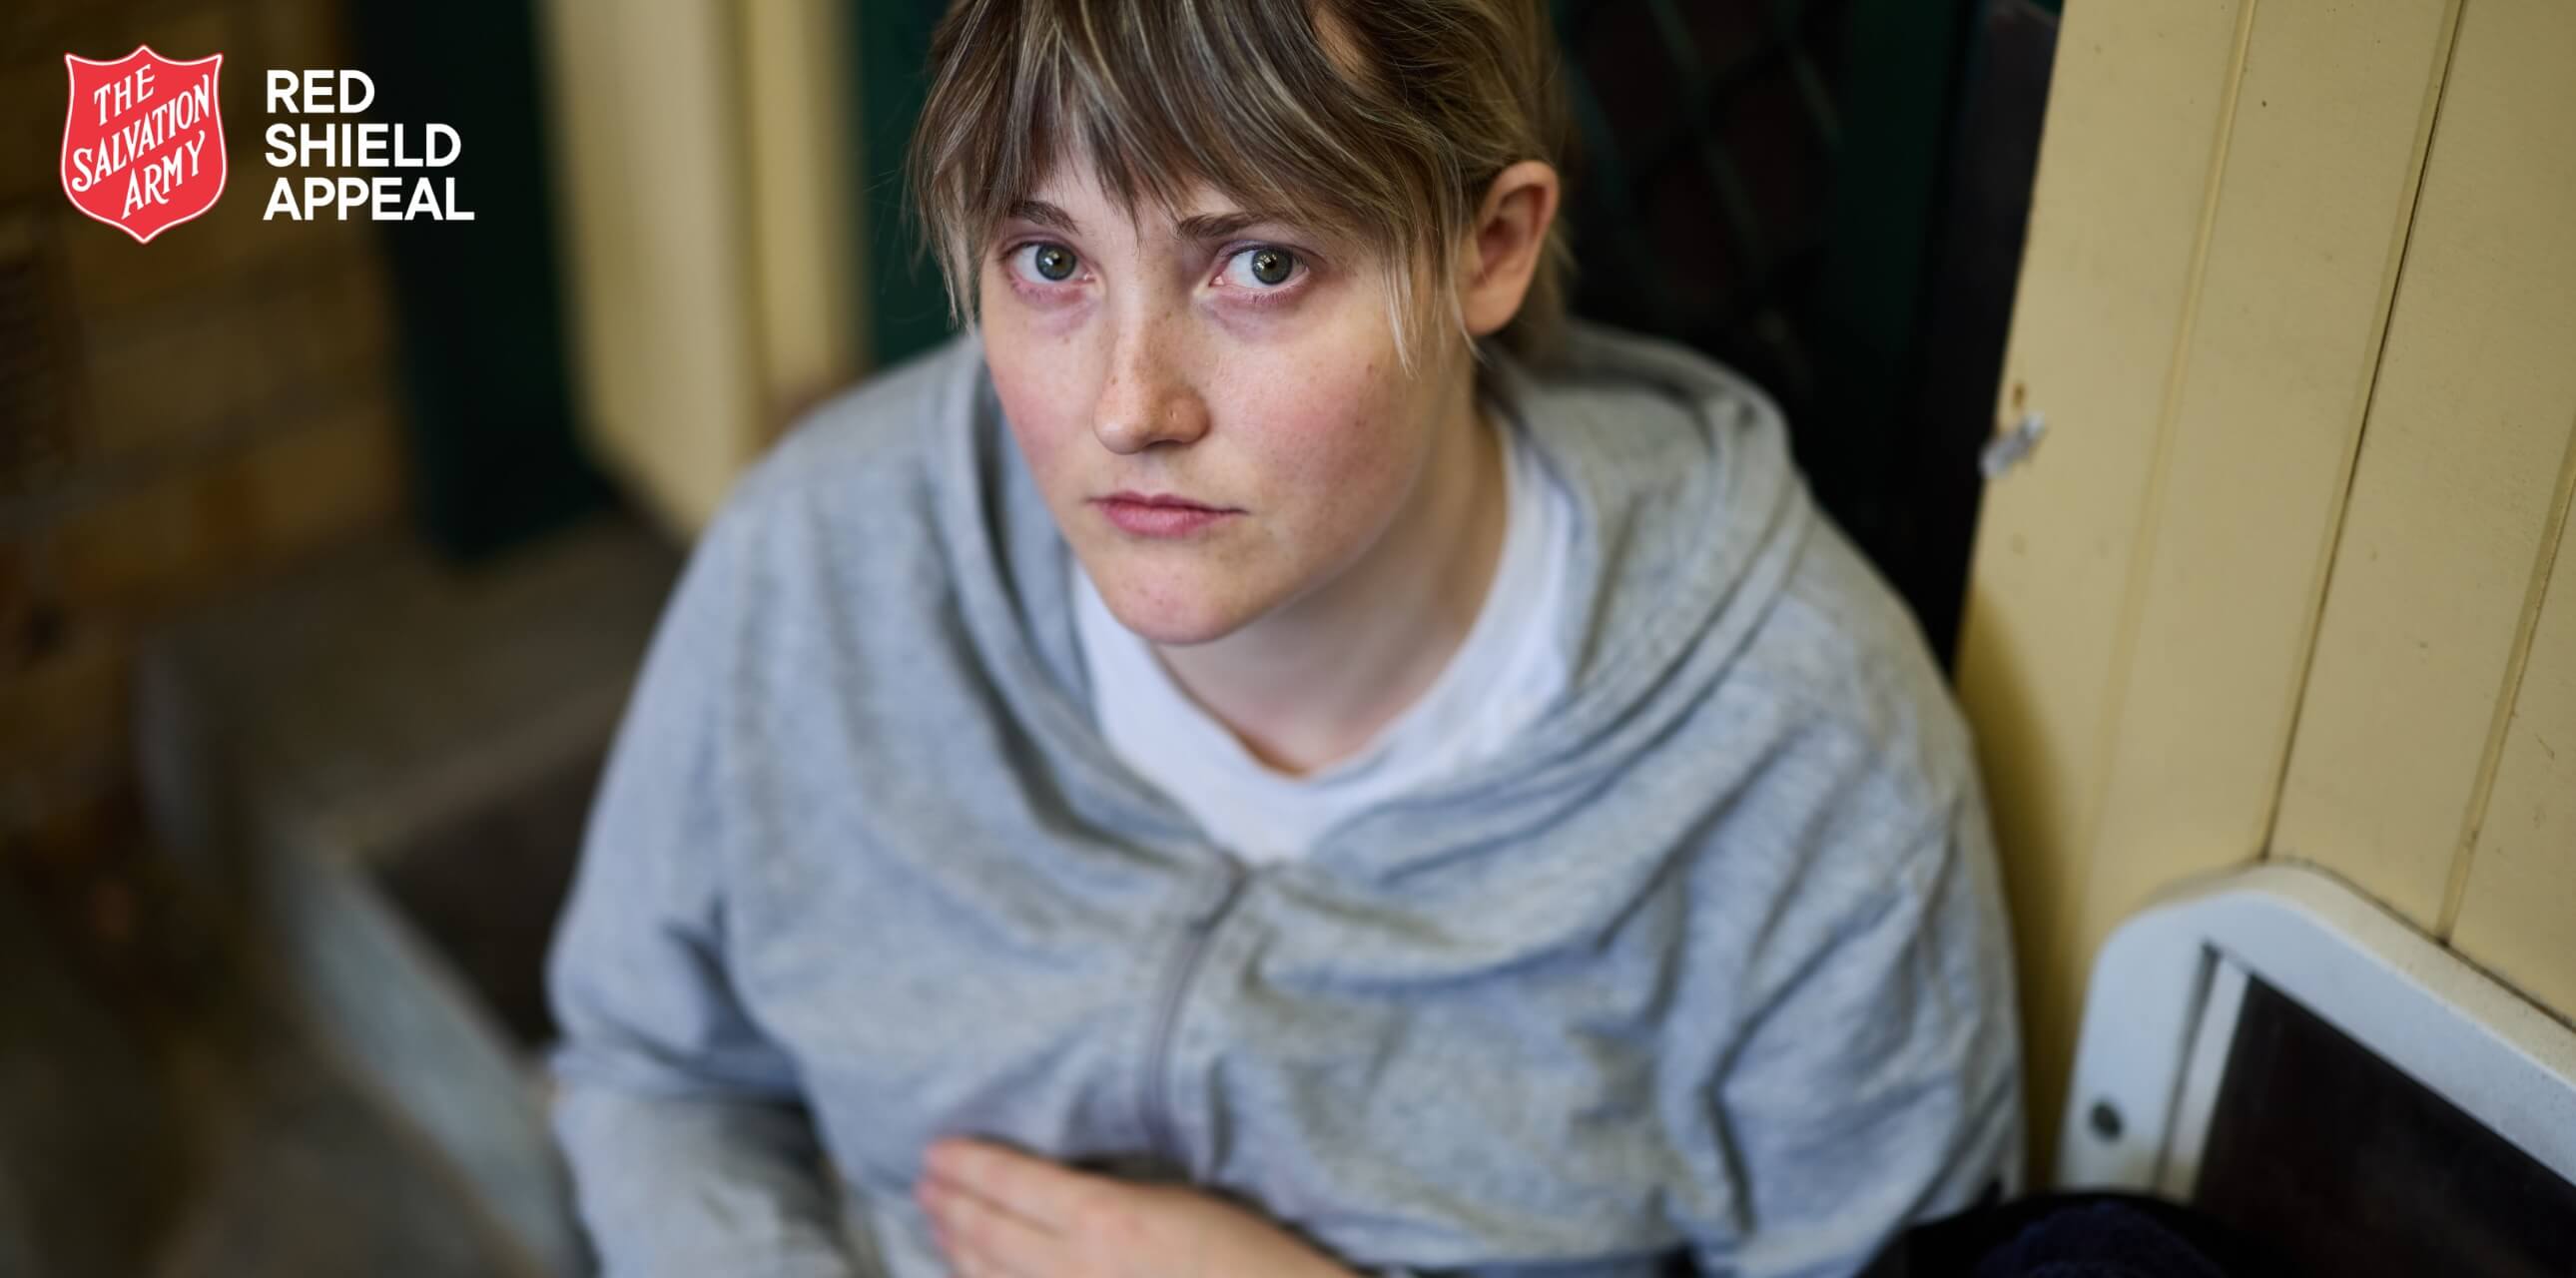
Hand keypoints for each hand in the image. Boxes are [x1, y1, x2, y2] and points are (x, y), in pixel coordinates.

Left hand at [914, 1136, 1357, 1277]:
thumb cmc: (1246, 1254)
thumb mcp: (1178, 1200)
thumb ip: (1107, 1199)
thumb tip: (1059, 1193)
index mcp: (1104, 1218)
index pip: (1011, 1183)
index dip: (967, 1166)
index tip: (937, 1150)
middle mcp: (1078, 1268)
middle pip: (988, 1233)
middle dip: (949, 1205)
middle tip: (924, 1182)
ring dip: (957, 1248)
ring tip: (937, 1224)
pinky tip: (976, 1276)